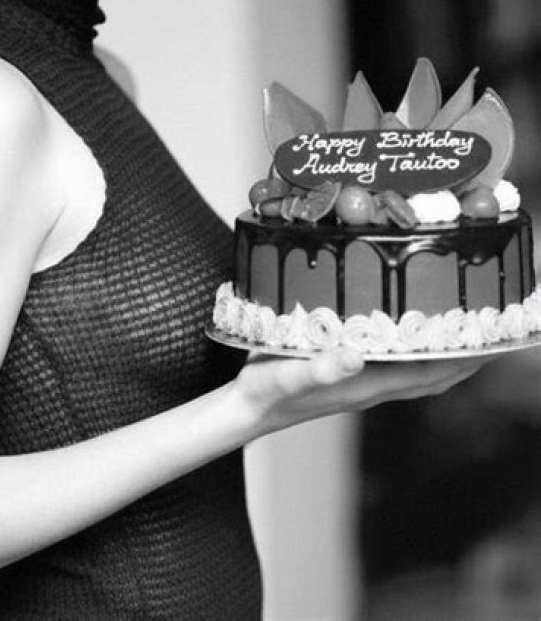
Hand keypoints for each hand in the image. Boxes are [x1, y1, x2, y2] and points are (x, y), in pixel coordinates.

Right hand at [235, 346, 485, 438]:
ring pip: (420, 374)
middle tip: (492, 328)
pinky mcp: (350, 377)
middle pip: (435, 376)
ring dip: (448, 357)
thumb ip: (320, 367)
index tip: (488, 334)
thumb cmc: (264, 391)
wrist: (246, 410)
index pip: (430, 372)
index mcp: (366, 385)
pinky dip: (420, 354)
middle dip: (467, 357)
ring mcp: (363, 385)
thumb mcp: (286, 375)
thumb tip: (355, 356)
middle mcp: (372, 387)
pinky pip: (400, 368)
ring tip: (466, 330)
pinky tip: (413, 336)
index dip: (463, 357)